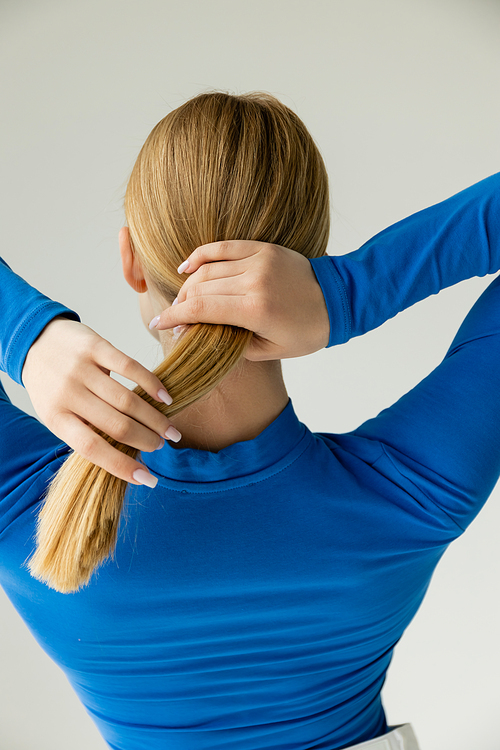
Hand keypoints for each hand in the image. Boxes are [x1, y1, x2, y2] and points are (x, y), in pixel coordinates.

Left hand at [21, 316, 180, 484]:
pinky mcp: (95, 346)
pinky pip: (130, 367)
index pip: (91, 448)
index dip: (121, 466)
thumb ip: (84, 430)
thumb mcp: (57, 413)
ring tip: (169, 430)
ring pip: (127, 401)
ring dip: (155, 419)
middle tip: (161, 446)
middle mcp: (67, 393)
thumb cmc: (51, 385)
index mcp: (55, 417)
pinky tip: (166, 398)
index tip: (147, 479)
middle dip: (146, 440)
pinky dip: (152, 385)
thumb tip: (122, 455)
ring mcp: (81, 369)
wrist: (35, 340)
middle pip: (117, 425)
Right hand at [150, 241, 329, 359]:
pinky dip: (200, 256)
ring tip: (181, 300)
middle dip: (180, 304)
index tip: (159, 325)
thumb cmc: (305, 332)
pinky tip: (186, 268)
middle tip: (173, 318)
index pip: (201, 309)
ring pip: (208, 269)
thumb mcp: (268, 350)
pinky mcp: (263, 248)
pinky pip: (223, 248)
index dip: (175, 317)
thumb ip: (230, 343)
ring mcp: (258, 260)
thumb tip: (198, 335)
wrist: (337, 301)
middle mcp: (254, 281)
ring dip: (188, 285)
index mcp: (256, 309)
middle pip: (200, 288)